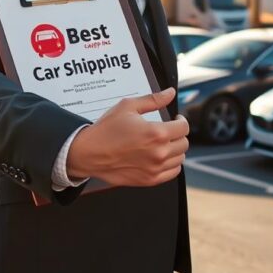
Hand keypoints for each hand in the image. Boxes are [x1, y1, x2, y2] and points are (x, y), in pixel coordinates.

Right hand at [67, 88, 189, 186]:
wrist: (88, 153)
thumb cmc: (106, 130)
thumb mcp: (128, 107)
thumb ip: (153, 100)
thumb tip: (170, 93)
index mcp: (156, 133)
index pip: (184, 127)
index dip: (181, 120)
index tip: (175, 118)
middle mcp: (159, 152)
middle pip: (184, 143)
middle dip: (178, 133)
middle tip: (169, 130)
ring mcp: (155, 168)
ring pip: (180, 158)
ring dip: (176, 149)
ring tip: (164, 142)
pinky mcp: (150, 180)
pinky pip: (173, 172)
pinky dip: (172, 164)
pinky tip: (163, 156)